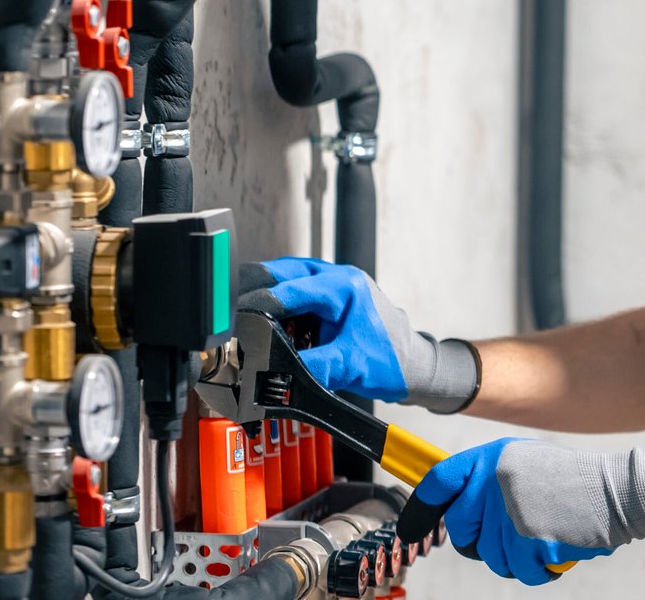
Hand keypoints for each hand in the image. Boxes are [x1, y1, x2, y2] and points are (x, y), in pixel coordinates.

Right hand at [236, 257, 477, 412]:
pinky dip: (278, 306)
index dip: (260, 301)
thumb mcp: (347, 366)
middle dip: (255, 291)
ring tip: (245, 320)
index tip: (236, 317)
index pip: (291, 287)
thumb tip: (275, 373)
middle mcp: (336, 277)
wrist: (412, 366)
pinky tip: (267, 325)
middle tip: (232, 314)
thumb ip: (311, 367)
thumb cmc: (390, 361)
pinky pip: (293, 292)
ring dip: (265, 297)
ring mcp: (331, 283)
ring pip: (285, 279)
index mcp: (343, 286)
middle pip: (282, 273)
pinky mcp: (326, 296)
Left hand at [397, 438, 644, 585]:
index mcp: (493, 458)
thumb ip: (490, 481)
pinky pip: (519, 571)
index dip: (420, 508)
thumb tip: (457, 508)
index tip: (409, 528)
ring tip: (545, 532)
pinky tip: (555, 546)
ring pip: (491, 556)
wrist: (617, 492)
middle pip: (462, 529)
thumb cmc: (575, 482)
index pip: (440, 481)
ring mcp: (511, 512)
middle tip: (515, 532)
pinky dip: (538, 568)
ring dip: (516, 555)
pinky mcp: (529, 540)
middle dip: (483, 540)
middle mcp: (495, 482)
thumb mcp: (525, 465)